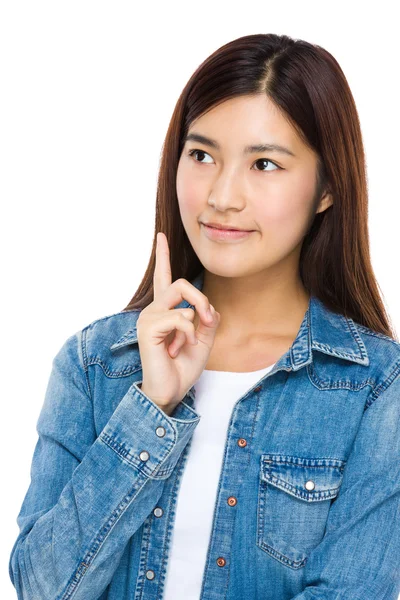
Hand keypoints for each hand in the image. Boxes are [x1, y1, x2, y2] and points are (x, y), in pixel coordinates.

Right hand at [136, 232, 219, 411]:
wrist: (170, 391)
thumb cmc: (182, 367)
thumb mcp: (203, 339)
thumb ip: (207, 319)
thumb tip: (209, 308)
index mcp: (165, 310)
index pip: (164, 277)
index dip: (163, 255)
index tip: (161, 235)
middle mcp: (154, 309)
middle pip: (182, 283)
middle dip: (202, 300)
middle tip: (209, 321)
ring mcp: (149, 317)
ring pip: (183, 297)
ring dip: (197, 320)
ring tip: (188, 342)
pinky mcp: (148, 328)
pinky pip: (181, 318)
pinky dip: (188, 334)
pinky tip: (177, 349)